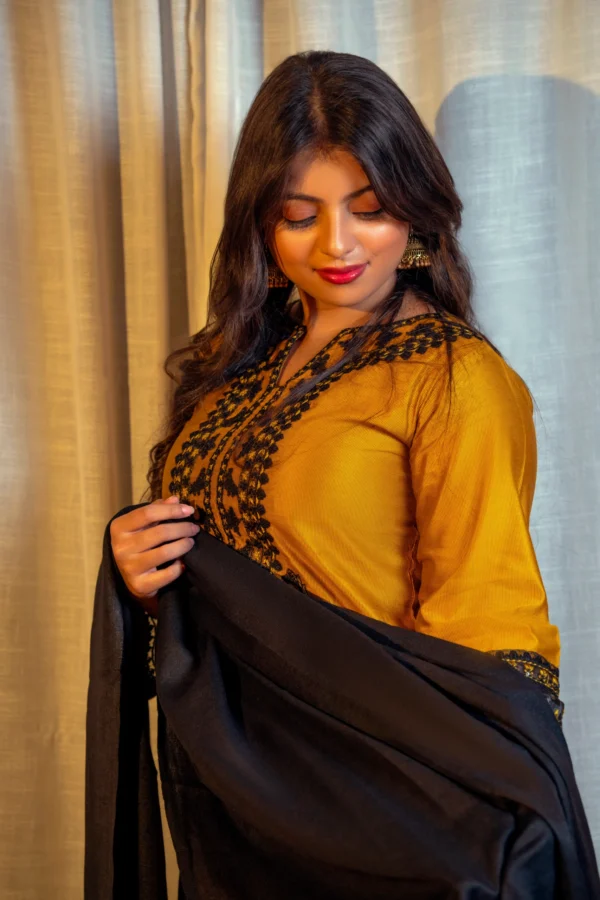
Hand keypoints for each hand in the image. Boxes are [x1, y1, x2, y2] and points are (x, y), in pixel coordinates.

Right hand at [109, 495, 199, 616]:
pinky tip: (183, 562)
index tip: (190, 510)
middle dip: (182, 528)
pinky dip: (179, 567)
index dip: (172, 510)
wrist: (128, 577)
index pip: (148, 513)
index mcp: (119, 527)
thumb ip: (157, 510)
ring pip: (165, 552)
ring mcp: (129, 567)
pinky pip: (167, 574)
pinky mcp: (139, 585)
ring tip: (191, 542)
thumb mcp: (142, 525)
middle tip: (195, 528)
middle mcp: (121, 547)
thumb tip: (176, 499)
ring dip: (183, 545)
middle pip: (160, 532)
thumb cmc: (138, 543)